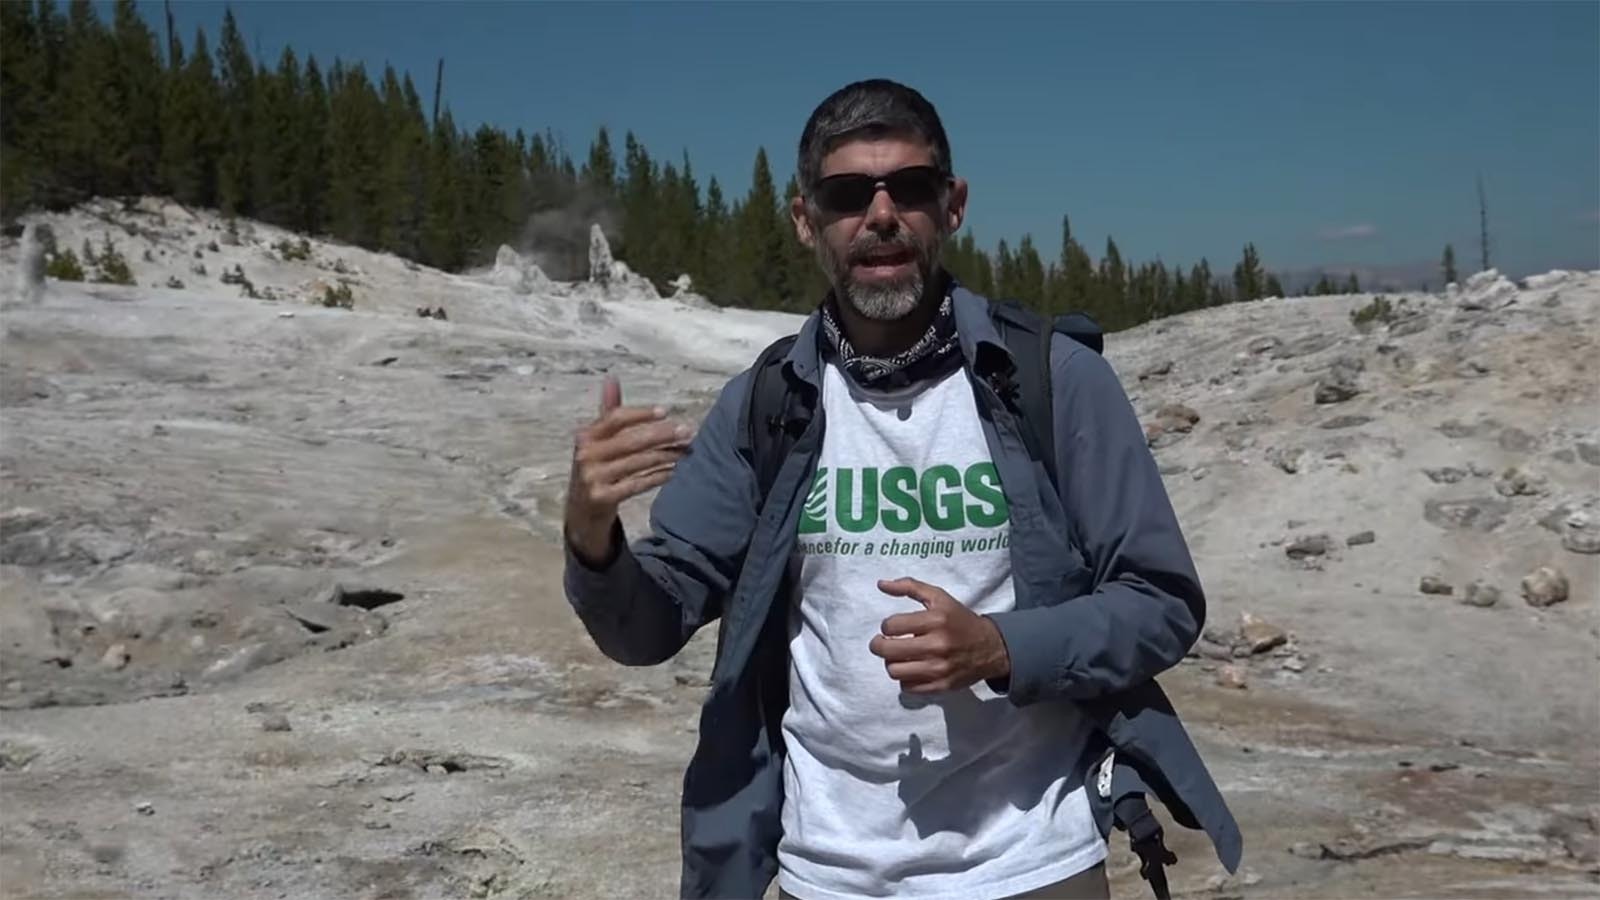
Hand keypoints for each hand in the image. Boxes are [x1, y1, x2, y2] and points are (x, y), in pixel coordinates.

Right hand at [565, 376, 690, 563]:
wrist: (581, 511)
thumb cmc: (595, 469)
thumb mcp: (596, 441)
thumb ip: (608, 412)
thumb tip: (612, 378)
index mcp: (585, 436)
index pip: (615, 418)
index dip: (641, 414)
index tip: (665, 412)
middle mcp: (586, 455)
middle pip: (631, 440)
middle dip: (662, 435)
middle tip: (687, 431)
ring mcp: (593, 478)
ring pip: (638, 462)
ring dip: (666, 456)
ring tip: (686, 451)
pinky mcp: (602, 498)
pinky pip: (637, 484)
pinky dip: (658, 477)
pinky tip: (674, 471)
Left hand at [867, 578, 1010, 693]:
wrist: (990, 647)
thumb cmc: (959, 620)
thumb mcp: (939, 597)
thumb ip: (910, 587)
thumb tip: (881, 584)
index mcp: (937, 620)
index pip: (891, 626)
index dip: (886, 626)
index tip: (893, 627)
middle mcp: (938, 645)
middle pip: (888, 651)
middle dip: (879, 645)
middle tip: (883, 642)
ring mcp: (940, 669)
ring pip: (894, 671)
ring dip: (892, 662)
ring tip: (899, 656)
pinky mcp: (941, 686)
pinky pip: (908, 687)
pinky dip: (905, 679)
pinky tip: (912, 668)